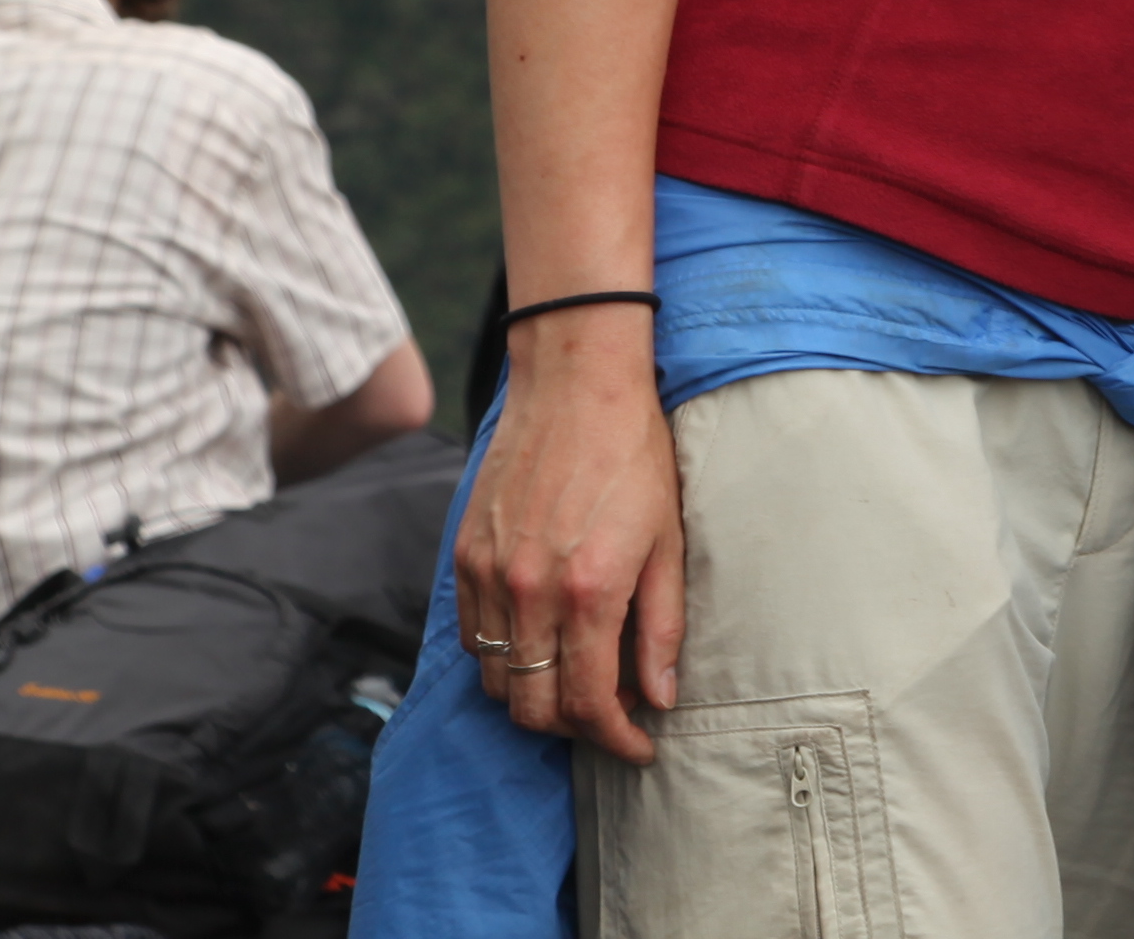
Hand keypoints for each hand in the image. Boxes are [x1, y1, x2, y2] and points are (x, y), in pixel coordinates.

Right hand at [451, 317, 684, 762]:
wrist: (576, 387)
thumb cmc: (636, 457)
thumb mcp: (670, 540)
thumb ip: (662, 625)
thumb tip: (661, 696)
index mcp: (588, 589)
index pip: (589, 702)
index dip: (616, 738)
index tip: (640, 747)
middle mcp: (528, 592)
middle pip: (533, 706)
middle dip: (575, 728)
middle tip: (614, 714)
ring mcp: (488, 576)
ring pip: (496, 680)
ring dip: (536, 695)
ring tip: (582, 677)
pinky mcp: (464, 558)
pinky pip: (473, 637)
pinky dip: (505, 656)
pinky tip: (545, 638)